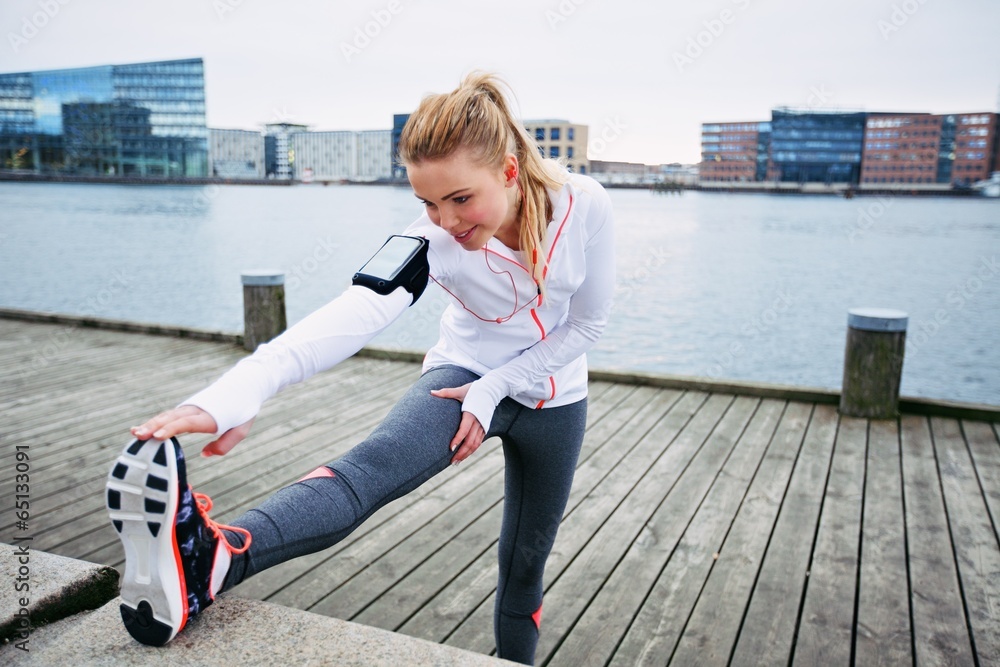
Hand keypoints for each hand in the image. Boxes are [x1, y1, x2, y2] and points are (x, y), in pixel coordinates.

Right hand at [131, 406, 254, 457]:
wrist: (244, 386)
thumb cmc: (243, 411)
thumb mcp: (241, 430)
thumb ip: (225, 444)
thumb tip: (205, 454)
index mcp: (211, 417)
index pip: (188, 423)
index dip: (172, 429)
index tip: (158, 436)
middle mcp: (197, 410)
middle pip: (172, 418)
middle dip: (154, 426)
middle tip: (138, 435)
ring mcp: (190, 408)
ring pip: (167, 416)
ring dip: (151, 424)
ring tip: (134, 433)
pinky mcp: (187, 409)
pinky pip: (169, 416)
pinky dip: (155, 422)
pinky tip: (141, 429)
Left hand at [430, 383, 484, 464]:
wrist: (492, 389)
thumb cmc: (474, 390)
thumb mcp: (461, 390)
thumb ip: (446, 393)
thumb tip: (431, 392)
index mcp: (472, 414)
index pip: (464, 430)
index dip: (458, 440)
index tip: (450, 448)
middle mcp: (478, 422)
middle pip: (471, 441)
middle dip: (461, 453)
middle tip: (452, 462)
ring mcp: (483, 426)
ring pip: (476, 444)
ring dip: (467, 454)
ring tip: (456, 462)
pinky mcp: (485, 428)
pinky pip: (479, 442)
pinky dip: (472, 450)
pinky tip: (465, 455)